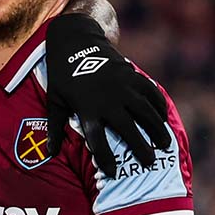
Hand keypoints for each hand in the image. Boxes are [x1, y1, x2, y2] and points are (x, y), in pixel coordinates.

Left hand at [44, 14, 171, 176]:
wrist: (75, 41)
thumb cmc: (62, 75)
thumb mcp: (54, 102)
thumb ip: (54, 128)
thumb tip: (49, 153)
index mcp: (86, 109)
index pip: (97, 140)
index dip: (105, 158)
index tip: (113, 172)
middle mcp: (107, 100)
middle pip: (128, 129)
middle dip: (140, 147)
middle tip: (150, 162)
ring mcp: (122, 86)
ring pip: (145, 112)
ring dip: (157, 129)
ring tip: (164, 144)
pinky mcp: (132, 75)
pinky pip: (150, 92)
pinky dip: (159, 105)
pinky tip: (163, 118)